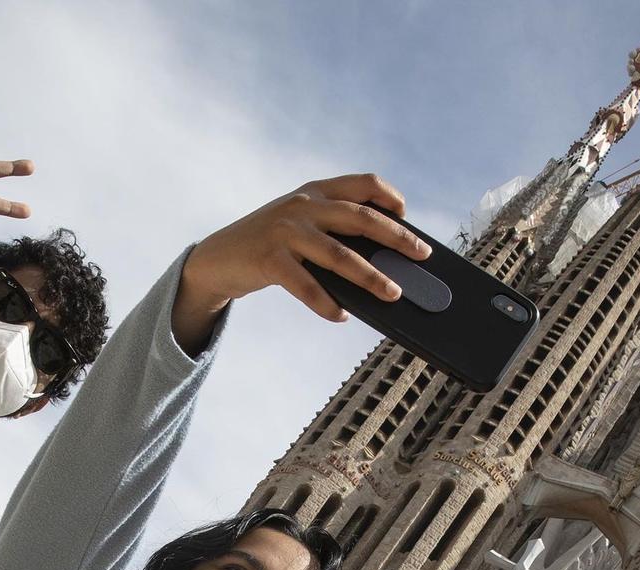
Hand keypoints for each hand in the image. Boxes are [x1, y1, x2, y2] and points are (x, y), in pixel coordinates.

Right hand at [179, 173, 431, 323]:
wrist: (218, 258)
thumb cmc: (270, 246)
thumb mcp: (300, 226)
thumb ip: (333, 234)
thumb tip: (382, 267)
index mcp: (315, 192)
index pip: (362, 183)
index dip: (389, 196)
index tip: (406, 214)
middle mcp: (303, 206)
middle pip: (361, 218)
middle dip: (397, 237)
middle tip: (421, 256)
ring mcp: (286, 231)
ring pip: (340, 255)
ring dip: (371, 277)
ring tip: (393, 294)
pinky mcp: (269, 259)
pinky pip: (307, 286)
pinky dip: (326, 304)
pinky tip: (341, 316)